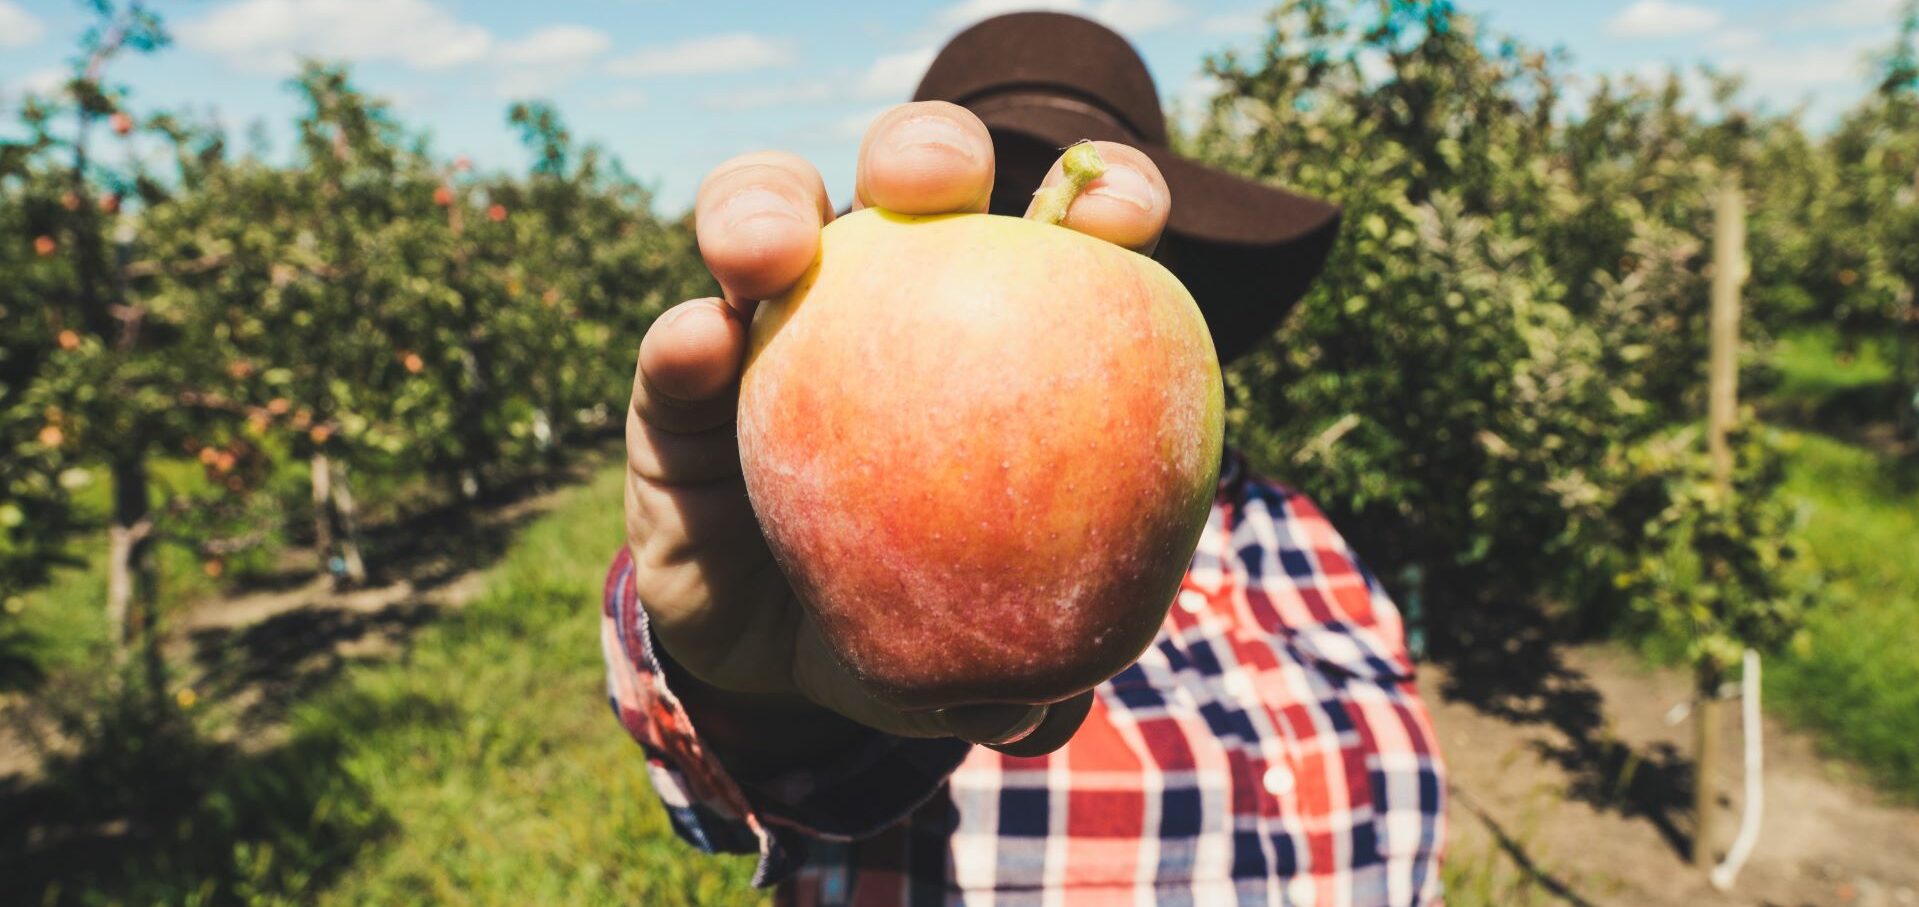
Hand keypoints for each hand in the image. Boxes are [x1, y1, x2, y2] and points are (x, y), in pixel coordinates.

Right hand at [625, 101, 1171, 759]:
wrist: (790, 665)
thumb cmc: (916, 624)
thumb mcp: (970, 658)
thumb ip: (1013, 669)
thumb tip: (1045, 708)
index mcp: (997, 331)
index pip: (1062, 239)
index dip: (1102, 201)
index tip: (1123, 223)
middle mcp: (884, 301)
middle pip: (908, 187)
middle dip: (927, 153)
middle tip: (932, 183)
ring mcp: (774, 329)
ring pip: (765, 219)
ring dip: (763, 211)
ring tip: (766, 248)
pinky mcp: (679, 386)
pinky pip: (673, 349)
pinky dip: (682, 338)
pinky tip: (697, 345)